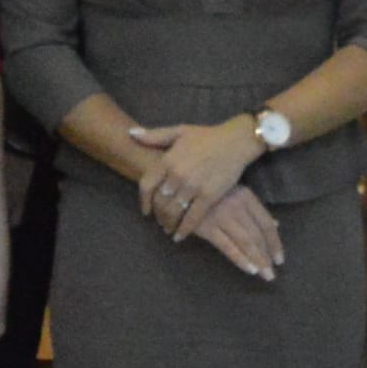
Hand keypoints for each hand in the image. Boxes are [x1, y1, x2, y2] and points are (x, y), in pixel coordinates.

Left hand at [127, 120, 263, 242]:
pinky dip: (183, 230)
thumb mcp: (179, 131)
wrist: (236, 142)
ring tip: (167, 228)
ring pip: (173, 211)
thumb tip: (130, 134)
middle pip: (159, 201)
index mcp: (168, 160)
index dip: (143, 201)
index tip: (145, 210)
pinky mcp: (209, 197)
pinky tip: (179, 236)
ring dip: (168, 223)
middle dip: (157, 214)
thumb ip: (154, 136)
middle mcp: (177, 175)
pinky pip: (192, 218)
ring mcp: (193, 187)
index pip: (147, 185)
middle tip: (159, 221)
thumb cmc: (207, 136)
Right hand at [194, 187, 285, 282]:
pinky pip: (227, 246)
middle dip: (266, 257)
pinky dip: (240, 259)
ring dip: (257, 260)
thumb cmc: (210, 191)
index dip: (275, 243)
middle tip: (272, 275)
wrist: (179, 188)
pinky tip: (249, 270)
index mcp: (246, 196)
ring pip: (245, 242)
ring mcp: (221, 215)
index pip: (265, 223)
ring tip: (265, 275)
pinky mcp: (206, 226)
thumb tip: (276, 225)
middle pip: (257, 235)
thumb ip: (254, 209)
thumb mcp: (235, 193)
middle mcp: (236, 205)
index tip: (280, 259)